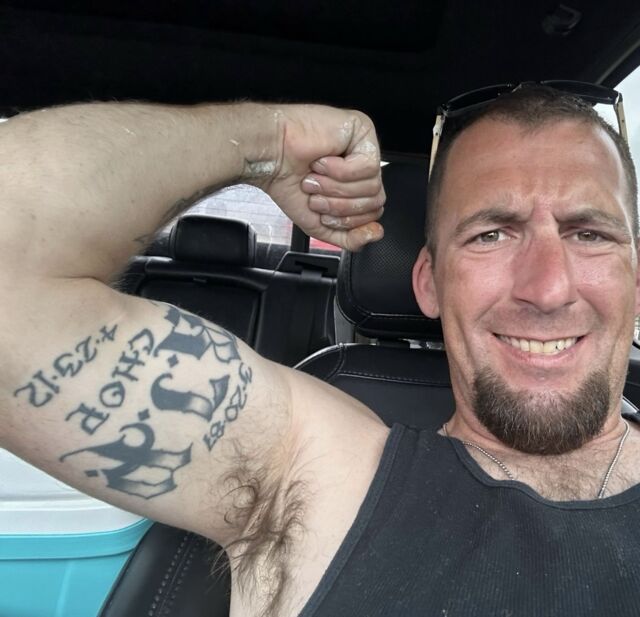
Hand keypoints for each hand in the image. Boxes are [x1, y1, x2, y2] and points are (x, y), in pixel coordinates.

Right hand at [262, 105, 385, 250]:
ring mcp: (364, 147)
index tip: (323, 213)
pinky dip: (340, 171)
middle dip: (341, 206)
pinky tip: (322, 161)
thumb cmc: (288, 182)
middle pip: (375, 200)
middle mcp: (363, 165)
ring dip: (336, 188)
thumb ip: (349, 238)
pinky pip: (368, 165)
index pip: (373, 211)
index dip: (348, 219)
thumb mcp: (320, 225)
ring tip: (315, 178)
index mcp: (356, 184)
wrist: (269, 156)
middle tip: (316, 196)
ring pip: (372, 184)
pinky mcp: (363, 130)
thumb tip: (377, 234)